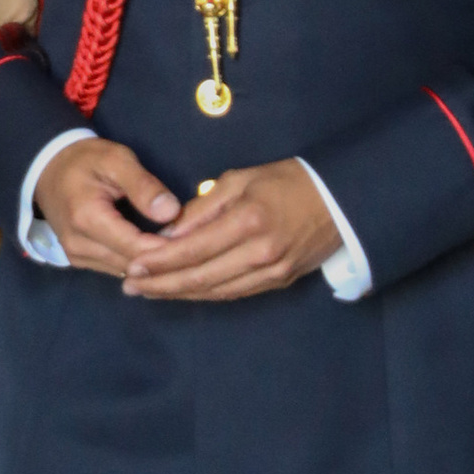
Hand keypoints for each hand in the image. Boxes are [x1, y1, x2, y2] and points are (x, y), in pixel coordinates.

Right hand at [30, 136, 186, 275]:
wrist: (47, 168)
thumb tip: (171, 212)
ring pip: (127, 274)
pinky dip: (140, 266)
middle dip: (167, 260)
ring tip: (182, 250)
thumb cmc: (85, 160)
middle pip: (134, 267)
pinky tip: (159, 254)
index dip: (171, 247)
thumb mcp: (116, 159)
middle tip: (197, 245)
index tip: (198, 237)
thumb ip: (143, 185)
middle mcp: (79, 246)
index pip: (138, 248)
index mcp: (88, 219)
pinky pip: (117, 271)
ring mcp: (77, 257)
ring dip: (154, 266)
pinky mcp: (79, 261)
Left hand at [118, 158, 342, 303]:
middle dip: (161, 284)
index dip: (160, 262)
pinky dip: (204, 294)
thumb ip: (204, 207)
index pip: (193, 249)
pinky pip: (233, 293)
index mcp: (249, 221)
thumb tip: (169, 232)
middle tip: (130, 286)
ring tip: (148, 291)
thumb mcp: (242, 179)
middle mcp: (260, 253)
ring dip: (178, 294)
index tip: (133, 265)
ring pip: (214, 291)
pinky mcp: (278, 282)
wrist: (343, 201)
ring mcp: (271, 272)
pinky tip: (183, 291)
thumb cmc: (289, 181)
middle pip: (199, 278)